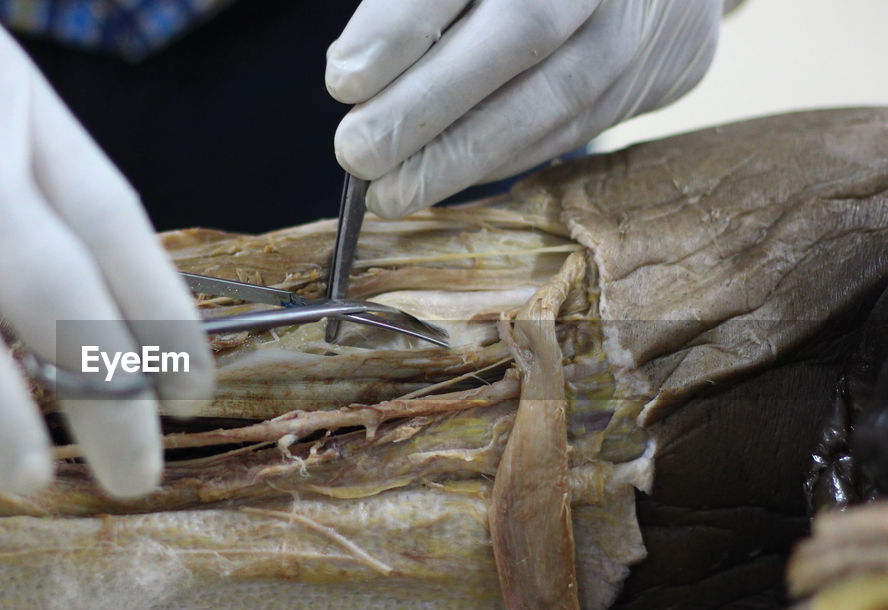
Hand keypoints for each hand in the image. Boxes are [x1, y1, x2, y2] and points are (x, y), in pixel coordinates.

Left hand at [326, 0, 721, 216]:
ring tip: (392, 191)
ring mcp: (640, 20)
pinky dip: (502, 157)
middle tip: (358, 153)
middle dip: (430, 103)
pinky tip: (444, 179)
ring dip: (463, 154)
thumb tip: (354, 73)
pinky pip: (576, 125)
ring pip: (555, 94)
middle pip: (521, 31)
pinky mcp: (662, 71)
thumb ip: (412, 3)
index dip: (403, 26)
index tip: (344, 80)